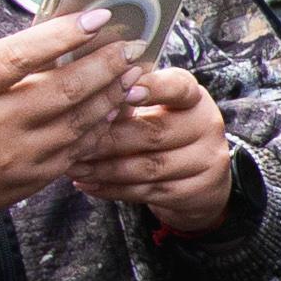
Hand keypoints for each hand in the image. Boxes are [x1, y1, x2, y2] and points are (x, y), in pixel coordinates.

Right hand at [0, 15, 134, 280]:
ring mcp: (10, 159)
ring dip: (110, 96)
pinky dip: (96, 130)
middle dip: (104, 64)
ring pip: (77, 124)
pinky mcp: (22, 184)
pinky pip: (71, 154)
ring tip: (130, 74)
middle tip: (128, 45)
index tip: (97, 17)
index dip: (65, 34)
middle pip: (63, 90)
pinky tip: (110, 112)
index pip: (23, 54)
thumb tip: (19, 45)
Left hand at [70, 62, 238, 232]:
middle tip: (75, 141)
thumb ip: (128, 99)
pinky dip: (113, 189)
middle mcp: (207, 125)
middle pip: (155, 133)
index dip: (151, 89)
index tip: (122, 91)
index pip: (178, 87)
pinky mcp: (197, 191)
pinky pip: (149, 192)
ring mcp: (206, 160)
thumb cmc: (164, 128)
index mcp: (194, 96)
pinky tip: (88, 183)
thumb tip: (84, 92)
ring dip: (106, 169)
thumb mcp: (155, 106)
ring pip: (149, 167)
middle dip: (109, 139)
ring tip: (74, 166)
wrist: (200, 175)